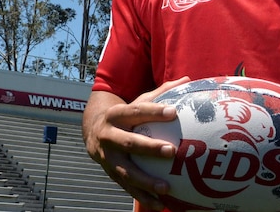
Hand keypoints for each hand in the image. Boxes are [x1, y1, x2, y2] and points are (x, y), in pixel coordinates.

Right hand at [84, 77, 190, 209]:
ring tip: (166, 187)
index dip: (154, 111)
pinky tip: (160, 205)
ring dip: (146, 181)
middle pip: (129, 143)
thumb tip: (187, 80)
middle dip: (149, 148)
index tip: (173, 112)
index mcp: (116, 115)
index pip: (136, 111)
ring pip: (126, 171)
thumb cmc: (125, 114)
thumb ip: (161, 93)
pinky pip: (127, 188)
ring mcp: (108, 158)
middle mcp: (109, 136)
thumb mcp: (137, 100)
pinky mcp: (111, 174)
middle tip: (171, 151)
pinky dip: (143, 197)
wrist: (92, 130)